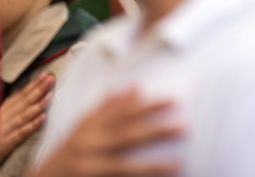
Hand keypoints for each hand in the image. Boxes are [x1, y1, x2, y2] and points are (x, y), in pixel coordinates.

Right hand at [0, 72, 54, 165]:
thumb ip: (7, 107)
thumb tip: (21, 91)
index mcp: (0, 112)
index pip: (19, 96)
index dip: (32, 85)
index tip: (44, 75)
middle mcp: (1, 119)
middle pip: (22, 102)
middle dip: (38, 89)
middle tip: (51, 79)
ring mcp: (3, 132)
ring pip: (22, 115)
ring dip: (37, 105)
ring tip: (50, 95)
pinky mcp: (4, 145)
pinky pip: (20, 134)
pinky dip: (31, 125)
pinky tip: (42, 118)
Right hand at [32, 89, 180, 176]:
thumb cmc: (70, 150)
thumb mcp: (85, 125)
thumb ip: (109, 107)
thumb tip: (136, 88)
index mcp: (89, 125)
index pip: (123, 112)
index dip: (149, 106)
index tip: (174, 101)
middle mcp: (88, 144)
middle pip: (126, 136)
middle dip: (156, 131)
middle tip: (184, 128)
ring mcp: (88, 167)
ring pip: (122, 166)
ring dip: (150, 166)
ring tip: (176, 165)